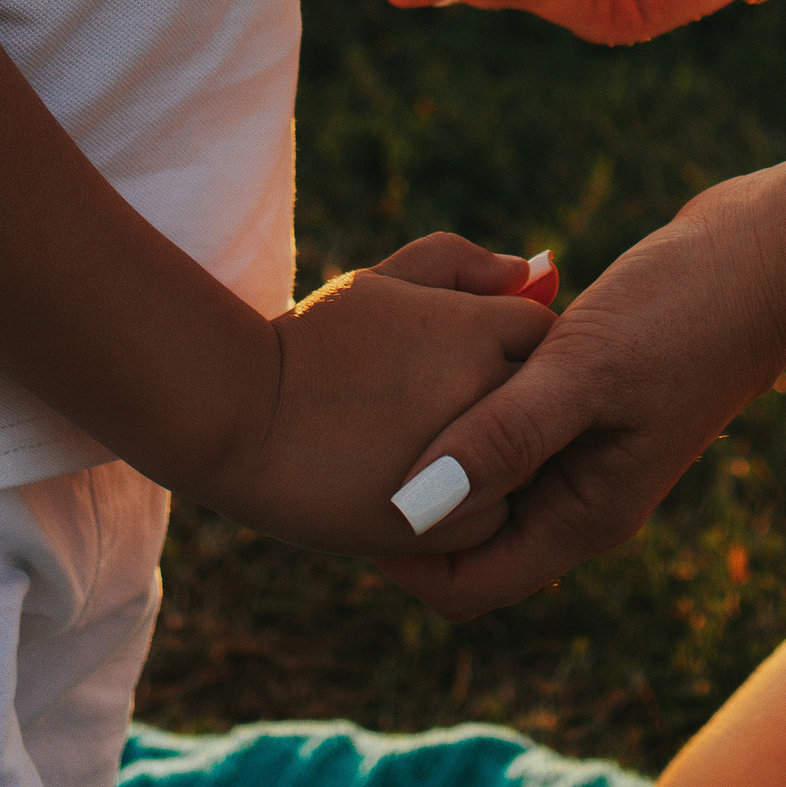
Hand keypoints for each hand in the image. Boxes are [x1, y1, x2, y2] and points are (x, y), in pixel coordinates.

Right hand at [204, 233, 555, 559]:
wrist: (245, 417)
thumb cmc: (313, 339)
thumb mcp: (385, 279)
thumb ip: (460, 263)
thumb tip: (527, 272)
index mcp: (477, 327)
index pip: (540, 331)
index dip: (509, 344)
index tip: (474, 358)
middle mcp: (487, 392)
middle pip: (541, 398)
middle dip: (512, 398)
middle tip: (454, 405)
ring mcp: (472, 462)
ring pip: (524, 465)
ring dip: (497, 457)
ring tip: (430, 446)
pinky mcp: (446, 523)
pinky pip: (491, 518)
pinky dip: (466, 505)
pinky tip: (420, 485)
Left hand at [370, 133, 785, 617]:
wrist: (771, 251)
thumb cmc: (687, 311)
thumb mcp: (584, 372)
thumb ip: (499, 439)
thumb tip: (409, 513)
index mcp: (583, 515)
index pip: (470, 585)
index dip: (400, 558)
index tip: (342, 495)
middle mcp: (581, 492)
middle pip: (471, 528)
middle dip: (408, 494)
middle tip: (340, 432)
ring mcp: (586, 440)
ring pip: (486, 460)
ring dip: (438, 430)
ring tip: (373, 378)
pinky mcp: (588, 388)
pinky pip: (509, 406)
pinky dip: (472, 382)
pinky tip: (438, 330)